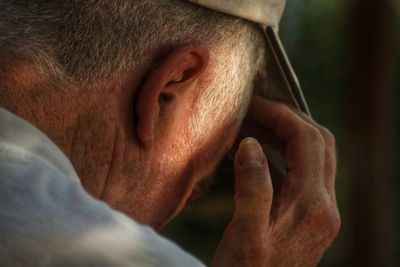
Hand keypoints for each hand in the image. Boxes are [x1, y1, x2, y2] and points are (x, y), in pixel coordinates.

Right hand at [212, 96, 339, 266]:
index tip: (253, 105)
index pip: (308, 141)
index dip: (282, 116)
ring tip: (253, 127)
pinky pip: (299, 175)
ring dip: (285, 137)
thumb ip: (252, 187)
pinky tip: (255, 156)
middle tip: (255, 111)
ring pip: (312, 157)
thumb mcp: (245, 234)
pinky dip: (281, 157)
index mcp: (312, 205)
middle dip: (288, 120)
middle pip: (319, 144)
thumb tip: (252, 143)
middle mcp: (324, 205)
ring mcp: (319, 212)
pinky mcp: (307, 217)